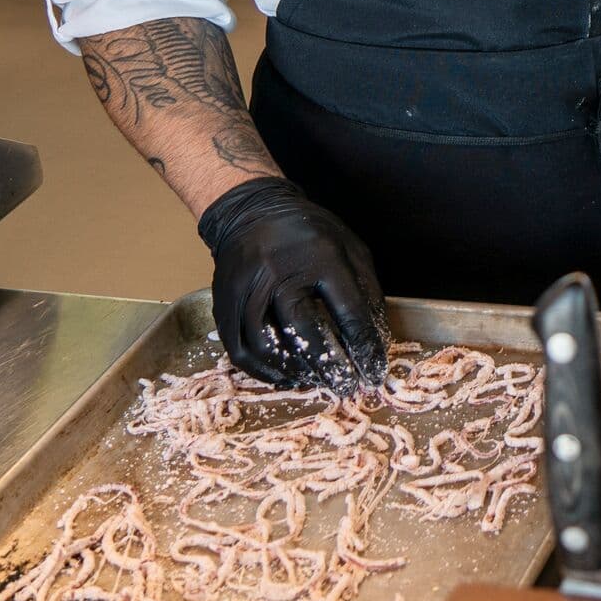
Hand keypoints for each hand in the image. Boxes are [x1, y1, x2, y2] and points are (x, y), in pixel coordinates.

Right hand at [197, 177, 388, 391]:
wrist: (250, 212)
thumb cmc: (307, 233)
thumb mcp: (349, 248)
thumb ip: (366, 290)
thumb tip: (376, 339)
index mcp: (320, 256)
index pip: (348, 311)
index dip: (364, 347)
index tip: (375, 371)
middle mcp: (279, 273)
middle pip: (305, 331)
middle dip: (329, 366)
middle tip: (346, 387)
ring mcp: (246, 290)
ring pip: (269, 346)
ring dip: (297, 372)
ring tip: (317, 382)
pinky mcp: (223, 305)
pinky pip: (241, 350)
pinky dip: (265, 371)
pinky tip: (287, 376)